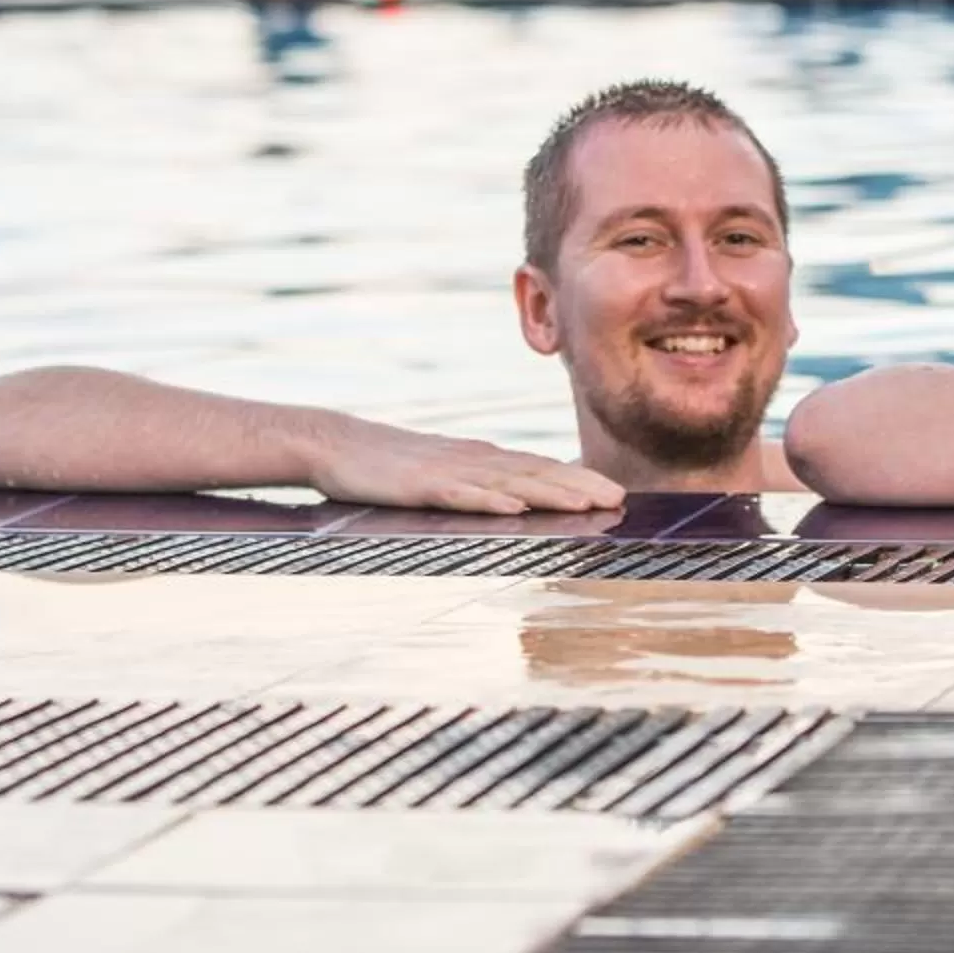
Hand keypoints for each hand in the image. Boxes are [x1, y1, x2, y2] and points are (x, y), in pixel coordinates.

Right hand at [309, 433, 624, 515]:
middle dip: (579, 486)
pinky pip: (458, 494)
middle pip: (534, 473)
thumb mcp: (442, 471)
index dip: (579, 479)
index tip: (617, 493)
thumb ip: (478, 481)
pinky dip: (488, 501)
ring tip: (586, 504)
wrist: (334, 443)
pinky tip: (513, 509)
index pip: (538, 468)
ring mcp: (445, 471)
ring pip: (507, 483)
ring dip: (548, 493)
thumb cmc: (389, 464)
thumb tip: (517, 498)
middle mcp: (471, 459)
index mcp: (479, 457)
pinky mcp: (417, 485)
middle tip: (620, 499)